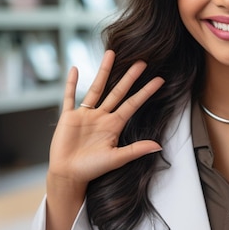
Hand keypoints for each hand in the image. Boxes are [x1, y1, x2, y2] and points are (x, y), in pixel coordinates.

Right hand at [48, 50, 163, 193]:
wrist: (69, 175)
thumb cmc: (92, 170)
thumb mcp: (117, 159)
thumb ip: (136, 150)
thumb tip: (159, 146)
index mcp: (114, 125)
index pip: (133, 104)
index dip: (145, 92)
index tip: (159, 80)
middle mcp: (102, 117)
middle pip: (117, 91)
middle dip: (129, 77)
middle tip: (141, 62)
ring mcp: (85, 115)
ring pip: (96, 88)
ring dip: (103, 71)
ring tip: (111, 54)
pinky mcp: (69, 117)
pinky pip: (69, 96)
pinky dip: (72, 83)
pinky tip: (75, 68)